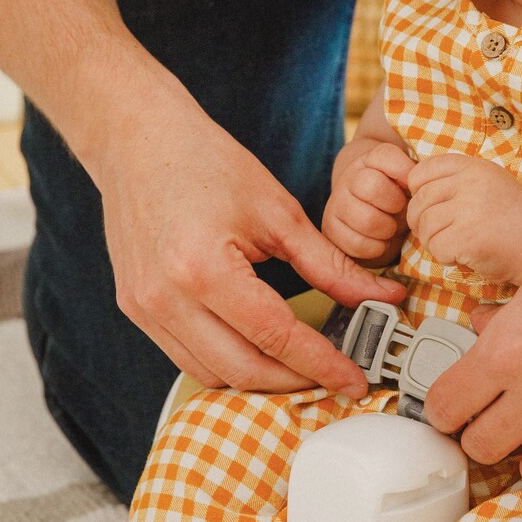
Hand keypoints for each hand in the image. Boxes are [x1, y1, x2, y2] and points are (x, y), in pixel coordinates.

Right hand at [93, 83, 404, 393]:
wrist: (138, 140)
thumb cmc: (206, 163)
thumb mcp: (278, 212)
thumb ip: (331, 265)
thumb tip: (385, 299)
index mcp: (203, 268)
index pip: (275, 336)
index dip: (321, 364)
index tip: (355, 380)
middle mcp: (165, 297)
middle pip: (242, 370)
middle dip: (295, 381)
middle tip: (335, 376)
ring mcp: (144, 308)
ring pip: (212, 375)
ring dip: (261, 379)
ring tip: (302, 365)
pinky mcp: (136, 309)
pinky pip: (188, 358)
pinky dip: (228, 364)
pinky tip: (260, 350)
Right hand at [322, 142, 413, 264]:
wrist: (370, 219)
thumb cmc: (396, 199)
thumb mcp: (407, 184)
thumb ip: (417, 179)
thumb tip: (421, 188)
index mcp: (370, 160)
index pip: (385, 155)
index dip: (404, 171)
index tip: (411, 187)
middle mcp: (349, 178)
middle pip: (372, 186)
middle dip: (395, 204)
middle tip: (400, 210)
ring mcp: (336, 203)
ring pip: (366, 219)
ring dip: (387, 229)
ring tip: (391, 228)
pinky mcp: (331, 229)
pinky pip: (358, 243)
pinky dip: (376, 248)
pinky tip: (380, 242)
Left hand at [406, 154, 521, 284]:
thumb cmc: (512, 219)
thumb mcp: (487, 184)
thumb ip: (456, 180)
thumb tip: (412, 189)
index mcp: (473, 166)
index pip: (422, 171)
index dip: (417, 191)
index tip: (429, 207)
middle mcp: (470, 182)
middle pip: (419, 201)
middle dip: (421, 222)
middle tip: (438, 234)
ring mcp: (469, 209)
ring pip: (424, 225)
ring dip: (432, 241)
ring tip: (452, 246)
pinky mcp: (468, 237)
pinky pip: (436, 247)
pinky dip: (444, 257)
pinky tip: (461, 256)